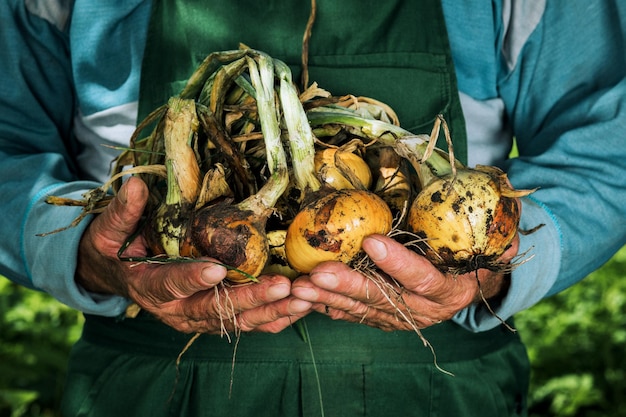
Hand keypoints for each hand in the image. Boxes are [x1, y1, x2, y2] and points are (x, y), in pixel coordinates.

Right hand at [76, 176, 310, 333]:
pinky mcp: (214, 317)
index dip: (192, 278)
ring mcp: (197, 317)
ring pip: (237, 320)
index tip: (216, 269)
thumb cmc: (113, 250)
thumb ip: (122, 213)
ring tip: (303, 299)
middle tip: (280, 286)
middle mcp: (175, 310)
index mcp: (148, 287)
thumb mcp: (108, 231)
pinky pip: (245, 322)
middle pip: (214, 309)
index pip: (170, 285)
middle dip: (249, 299)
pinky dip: (272, 318)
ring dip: (271, 311)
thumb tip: (135, 186)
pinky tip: (299, 309)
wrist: (117, 276)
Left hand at [291, 233, 517, 330]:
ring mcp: (400, 318)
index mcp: (450, 291)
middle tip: (319, 272)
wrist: (466, 288)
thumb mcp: (488, 246)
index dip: (398, 263)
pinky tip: (305, 298)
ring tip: (300, 286)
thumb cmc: (471, 257)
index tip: (371, 241)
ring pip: (360, 309)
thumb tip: (505, 222)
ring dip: (328, 298)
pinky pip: (351, 315)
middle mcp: (423, 311)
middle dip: (349, 286)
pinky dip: (327, 307)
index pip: (423, 279)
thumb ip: (494, 238)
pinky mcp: (381, 319)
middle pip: (383, 299)